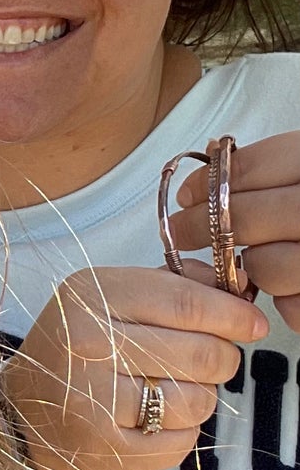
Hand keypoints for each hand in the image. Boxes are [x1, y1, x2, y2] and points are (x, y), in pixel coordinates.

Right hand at [0, 265, 268, 469]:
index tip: (253, 324)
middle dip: (222, 359)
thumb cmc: (74, 348)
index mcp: (89, 298)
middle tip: (214, 361)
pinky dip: (180, 432)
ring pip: (196, 401)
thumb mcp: (106, 299)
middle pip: (201, 354)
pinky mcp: (104, 450)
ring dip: (200, 398)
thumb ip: (170, 287)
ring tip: (174, 392)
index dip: (231, 314)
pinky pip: (179, 443)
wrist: (18, 412)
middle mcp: (87, 346)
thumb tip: (235, 296)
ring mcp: (94, 402)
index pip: (185, 303)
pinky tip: (156, 421)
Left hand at [170, 130, 299, 331]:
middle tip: (180, 232)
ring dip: (253, 266)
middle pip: (246, 218)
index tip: (185, 195)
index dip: (209, 183)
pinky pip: (295, 307)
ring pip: (265, 266)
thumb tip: (210, 161)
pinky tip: (294, 284)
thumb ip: (276, 167)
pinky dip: (288, 300)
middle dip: (203, 227)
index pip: (251, 169)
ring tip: (258, 259)